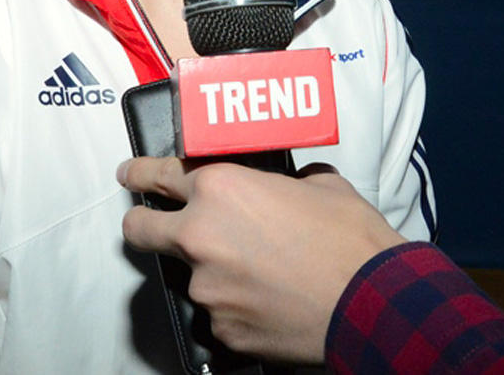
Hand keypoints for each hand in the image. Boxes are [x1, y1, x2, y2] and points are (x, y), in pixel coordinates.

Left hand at [118, 157, 404, 363]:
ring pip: (191, 274)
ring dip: (212, 270)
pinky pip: (219, 312)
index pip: (156, 175)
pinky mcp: (223, 329)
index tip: (129, 175)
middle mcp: (200, 236)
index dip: (138, 173)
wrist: (373, 303)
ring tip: (259, 273)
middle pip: (141, 229)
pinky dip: (236, 305)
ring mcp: (207, 288)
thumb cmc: (349, 239)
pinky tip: (269, 301)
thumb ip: (282, 180)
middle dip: (143, 223)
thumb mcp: (318, 183)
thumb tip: (282, 186)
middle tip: (156, 223)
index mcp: (219, 188)